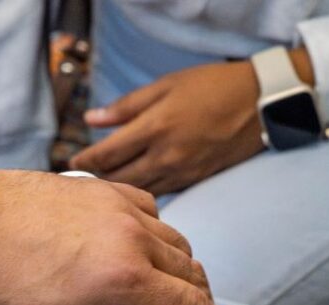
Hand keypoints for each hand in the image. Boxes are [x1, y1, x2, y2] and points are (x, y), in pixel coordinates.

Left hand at [0, 171, 228, 304]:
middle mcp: (132, 239)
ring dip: (180, 276)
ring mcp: (117, 208)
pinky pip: (151, 213)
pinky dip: (157, 238)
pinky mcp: (100, 190)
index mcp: (123, 282)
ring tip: (158, 302)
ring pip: (177, 245)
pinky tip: (136, 257)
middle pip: (193, 279)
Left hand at [70, 61, 265, 195]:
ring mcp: (180, 173)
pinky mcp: (194, 181)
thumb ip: (127, 106)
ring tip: (103, 188)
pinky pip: (160, 194)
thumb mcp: (165, 86)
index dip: (85, 162)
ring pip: (139, 192)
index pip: (107, 154)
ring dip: (118, 191)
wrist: (257, 106)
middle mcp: (165, 156)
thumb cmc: (211, 87)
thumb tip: (92, 119)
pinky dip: (142, 195)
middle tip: (82, 181)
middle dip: (97, 180)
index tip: (71, 165)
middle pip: (119, 179)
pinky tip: (133, 191)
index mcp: (154, 128)